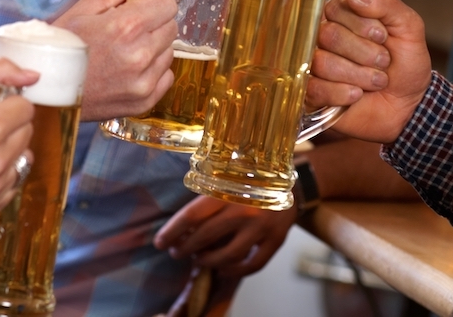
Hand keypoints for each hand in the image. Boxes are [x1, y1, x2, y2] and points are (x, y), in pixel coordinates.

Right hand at [53, 0, 177, 121]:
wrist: (44, 90)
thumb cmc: (62, 45)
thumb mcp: (88, 6)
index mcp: (126, 27)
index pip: (168, 4)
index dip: (152, 2)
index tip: (135, 8)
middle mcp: (139, 56)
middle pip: (171, 27)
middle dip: (153, 23)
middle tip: (124, 30)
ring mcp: (143, 82)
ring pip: (169, 52)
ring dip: (153, 48)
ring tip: (122, 52)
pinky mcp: (144, 102)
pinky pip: (166, 76)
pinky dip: (152, 71)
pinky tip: (126, 70)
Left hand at [153, 196, 295, 277]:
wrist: (293, 183)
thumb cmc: (252, 182)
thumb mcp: (228, 182)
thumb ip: (209, 201)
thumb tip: (182, 226)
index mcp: (227, 190)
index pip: (192, 215)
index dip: (172, 231)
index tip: (159, 242)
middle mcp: (243, 209)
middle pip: (205, 236)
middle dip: (185, 248)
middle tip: (176, 252)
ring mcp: (261, 227)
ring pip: (227, 256)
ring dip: (207, 261)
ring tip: (198, 260)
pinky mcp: (275, 242)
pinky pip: (251, 265)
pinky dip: (234, 271)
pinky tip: (223, 269)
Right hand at [306, 0, 432, 143]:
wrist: (408, 106)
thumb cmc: (405, 65)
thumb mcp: (408, 27)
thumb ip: (386, 3)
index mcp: (344, 16)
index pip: (335, 9)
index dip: (362, 25)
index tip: (384, 37)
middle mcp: (324, 37)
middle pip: (327, 34)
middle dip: (364, 52)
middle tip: (383, 62)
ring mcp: (315, 64)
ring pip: (321, 62)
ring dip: (358, 75)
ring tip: (376, 81)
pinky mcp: (311, 92)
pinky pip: (314, 88)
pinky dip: (342, 93)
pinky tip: (357, 94)